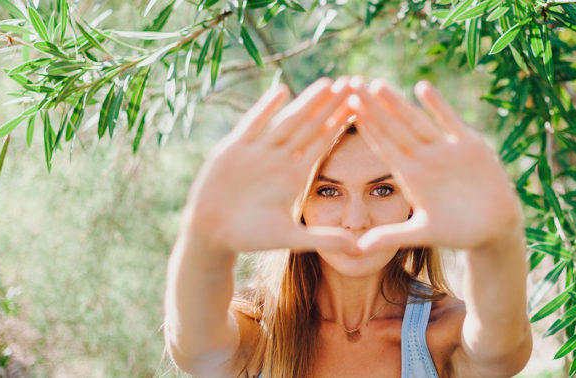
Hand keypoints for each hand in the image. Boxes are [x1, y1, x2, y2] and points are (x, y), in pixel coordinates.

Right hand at [184, 77, 357, 253]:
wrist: (212, 234)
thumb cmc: (251, 237)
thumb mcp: (291, 239)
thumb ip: (326, 240)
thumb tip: (362, 251)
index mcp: (295, 175)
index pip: (323, 144)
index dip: (341, 124)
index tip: (363, 105)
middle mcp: (279, 159)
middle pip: (310, 126)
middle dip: (331, 105)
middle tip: (354, 82)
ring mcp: (257, 152)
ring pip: (287, 121)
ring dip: (307, 103)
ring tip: (328, 84)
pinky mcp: (233, 150)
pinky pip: (253, 125)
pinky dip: (266, 109)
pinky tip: (281, 91)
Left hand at [347, 78, 522, 252]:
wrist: (495, 228)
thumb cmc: (458, 232)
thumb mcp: (423, 234)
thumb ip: (392, 236)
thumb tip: (358, 249)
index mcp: (410, 176)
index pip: (382, 146)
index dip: (365, 127)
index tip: (344, 108)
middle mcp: (424, 159)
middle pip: (394, 127)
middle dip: (374, 106)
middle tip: (352, 82)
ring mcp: (446, 150)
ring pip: (417, 121)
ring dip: (398, 103)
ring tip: (378, 84)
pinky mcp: (470, 146)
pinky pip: (450, 122)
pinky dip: (438, 106)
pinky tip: (422, 87)